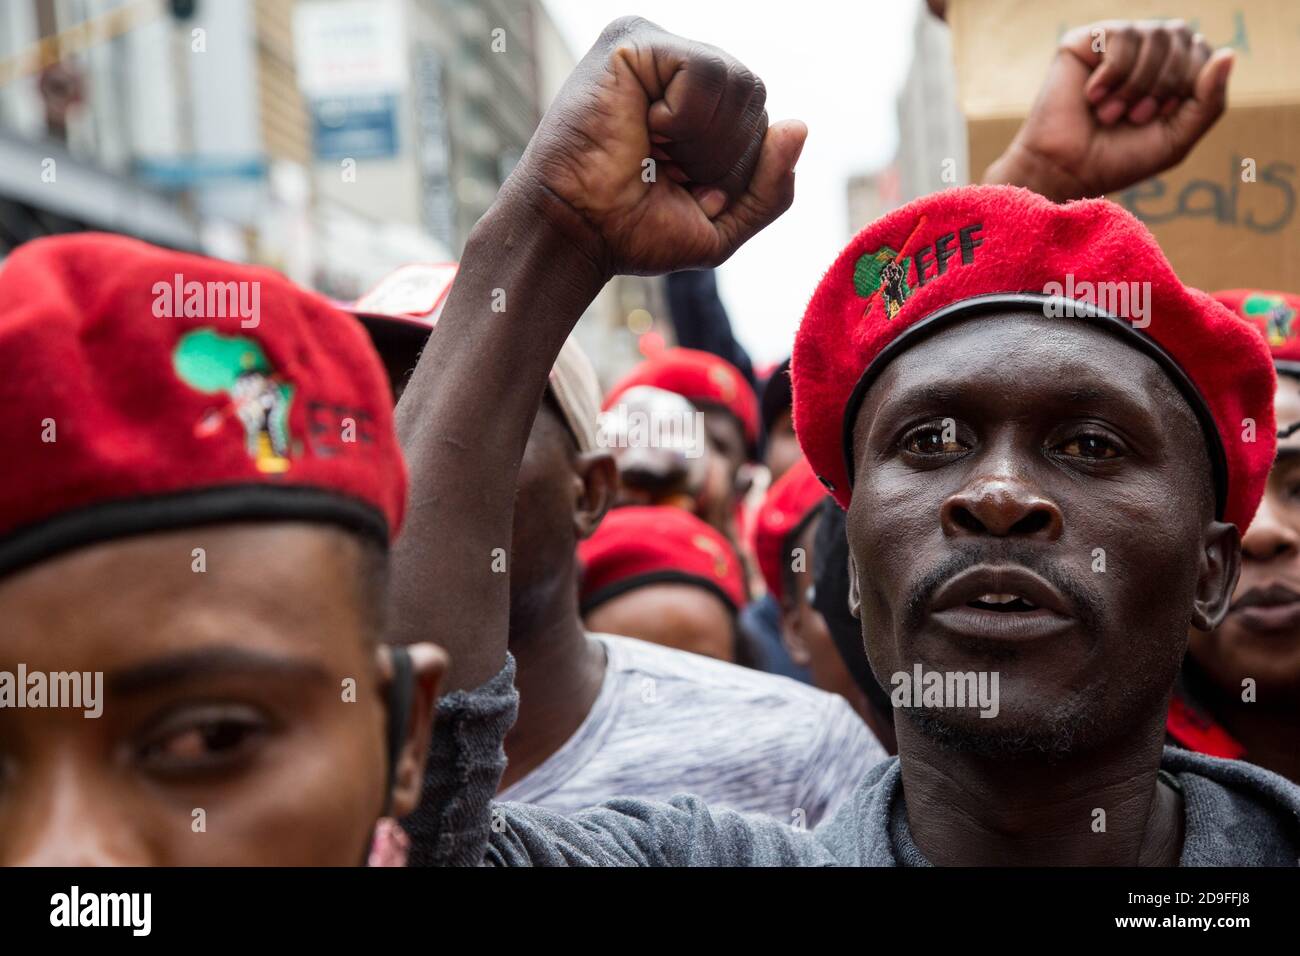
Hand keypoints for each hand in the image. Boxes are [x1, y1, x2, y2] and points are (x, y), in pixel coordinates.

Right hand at [501, 16, 805, 276]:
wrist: (576, 235)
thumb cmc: (634, 231)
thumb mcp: (724, 225)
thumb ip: (772, 187)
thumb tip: (799, 126)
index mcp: (699, 103)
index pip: (762, 121)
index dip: (733, 171)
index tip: (677, 187)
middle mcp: (679, 68)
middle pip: (756, 98)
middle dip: (720, 156)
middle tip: (662, 171)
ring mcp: (657, 49)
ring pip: (739, 82)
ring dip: (702, 141)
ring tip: (653, 150)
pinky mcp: (633, 43)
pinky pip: (704, 72)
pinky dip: (682, 119)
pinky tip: (644, 127)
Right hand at [986, 20, 1231, 200]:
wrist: (1068, 172)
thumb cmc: (1119, 159)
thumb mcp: (1178, 138)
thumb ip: (1209, 100)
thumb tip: (1229, 53)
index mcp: (1168, 69)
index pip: (1202, 52)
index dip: (1185, 87)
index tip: (1157, 118)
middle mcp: (1143, 50)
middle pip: (1180, 37)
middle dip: (1163, 84)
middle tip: (1135, 117)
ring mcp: (1113, 43)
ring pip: (1154, 34)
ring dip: (1137, 83)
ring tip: (1112, 112)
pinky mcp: (1083, 41)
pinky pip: (1122, 36)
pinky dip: (1113, 74)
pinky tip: (1093, 96)